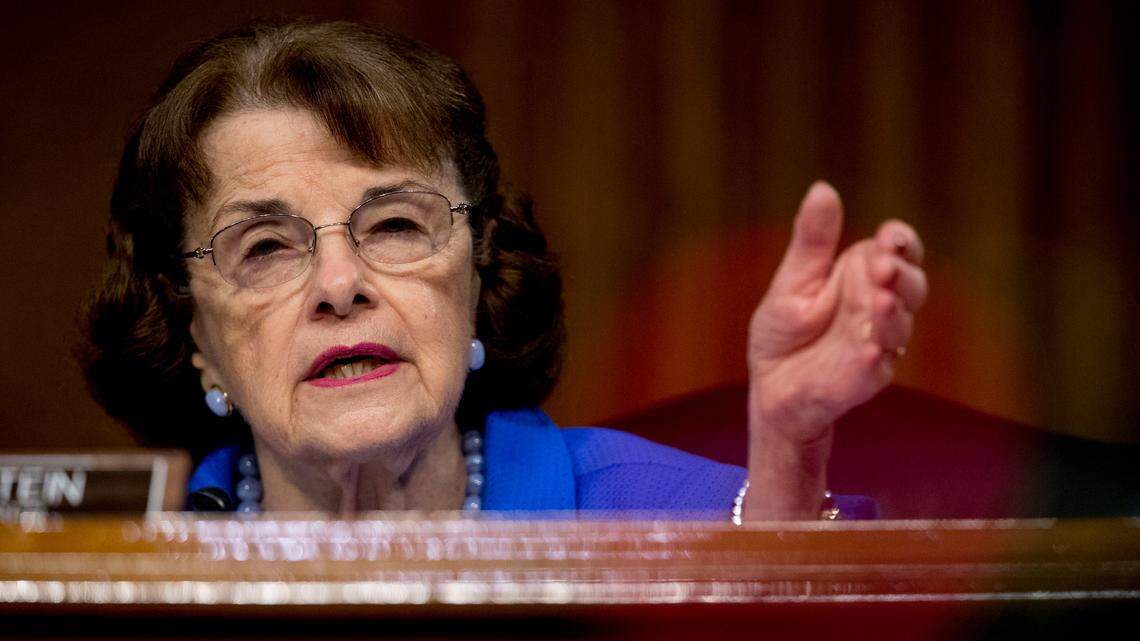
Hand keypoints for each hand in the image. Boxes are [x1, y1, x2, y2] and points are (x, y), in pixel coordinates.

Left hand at [747, 181, 926, 442]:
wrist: (770, 385)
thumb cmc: (784, 332)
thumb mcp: (793, 280)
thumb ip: (812, 242)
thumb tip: (823, 188)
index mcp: (862, 275)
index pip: (898, 251)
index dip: (902, 241)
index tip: (891, 236)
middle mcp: (878, 306)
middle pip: (910, 285)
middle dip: (901, 274)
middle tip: (883, 266)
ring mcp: (877, 342)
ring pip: (899, 326)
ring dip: (893, 313)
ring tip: (880, 300)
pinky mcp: (865, 378)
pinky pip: (875, 368)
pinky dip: (873, 358)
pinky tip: (868, 350)